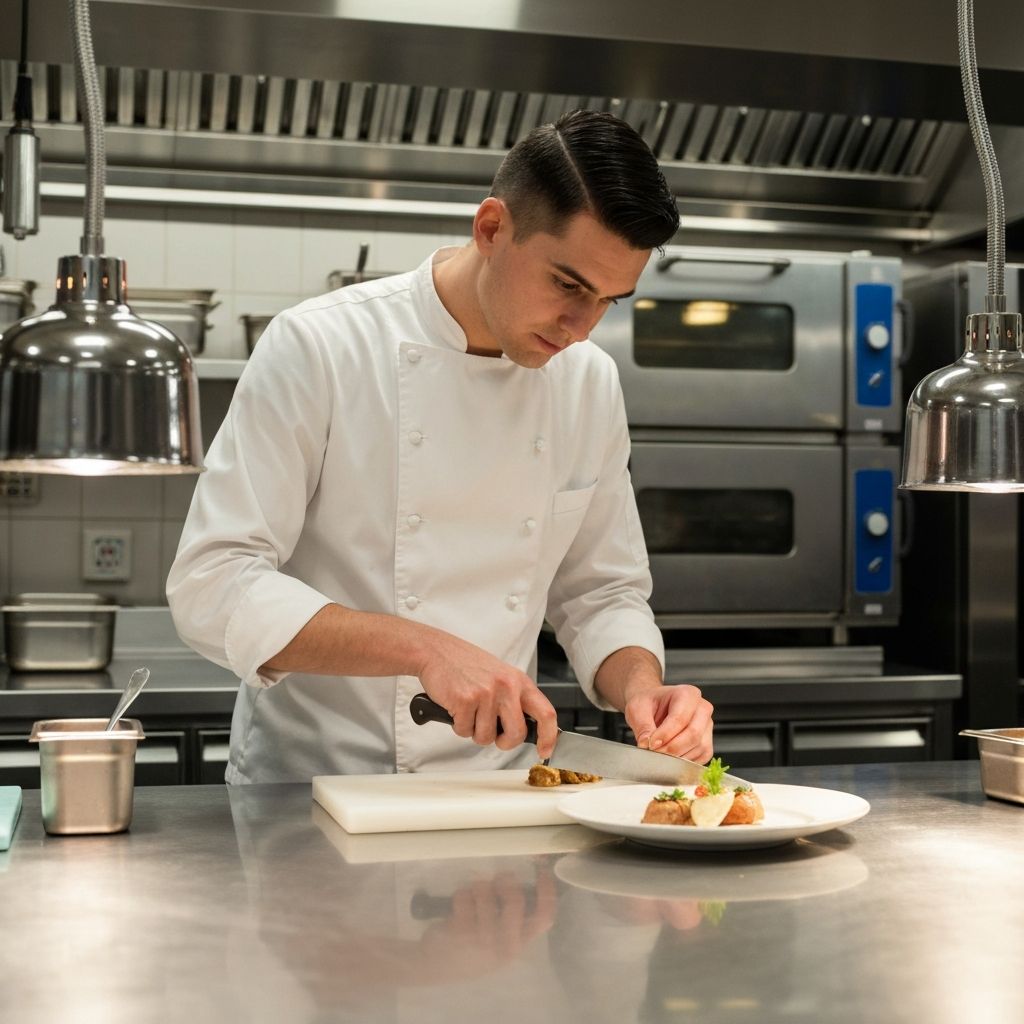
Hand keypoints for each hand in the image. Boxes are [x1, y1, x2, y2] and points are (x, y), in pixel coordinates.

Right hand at [417, 631, 558, 757]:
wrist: (436, 651)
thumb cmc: (466, 664)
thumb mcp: (500, 675)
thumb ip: (514, 698)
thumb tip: (524, 729)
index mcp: (519, 681)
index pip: (546, 713)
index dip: (549, 737)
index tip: (545, 750)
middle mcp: (506, 686)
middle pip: (516, 734)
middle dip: (503, 742)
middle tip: (493, 735)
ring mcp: (486, 693)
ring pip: (486, 737)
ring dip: (474, 731)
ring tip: (469, 710)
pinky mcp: (465, 701)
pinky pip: (464, 731)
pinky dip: (458, 725)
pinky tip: (456, 707)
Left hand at [625, 684, 713, 762]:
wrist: (653, 705)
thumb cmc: (648, 703)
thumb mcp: (637, 709)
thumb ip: (642, 726)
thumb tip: (646, 744)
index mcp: (687, 694)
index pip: (680, 718)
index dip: (664, 735)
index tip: (650, 744)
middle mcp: (702, 708)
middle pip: (693, 734)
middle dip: (672, 748)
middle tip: (655, 752)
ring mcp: (707, 725)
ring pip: (699, 747)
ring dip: (678, 756)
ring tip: (660, 753)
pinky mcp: (708, 741)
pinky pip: (703, 756)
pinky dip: (687, 762)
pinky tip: (672, 757)